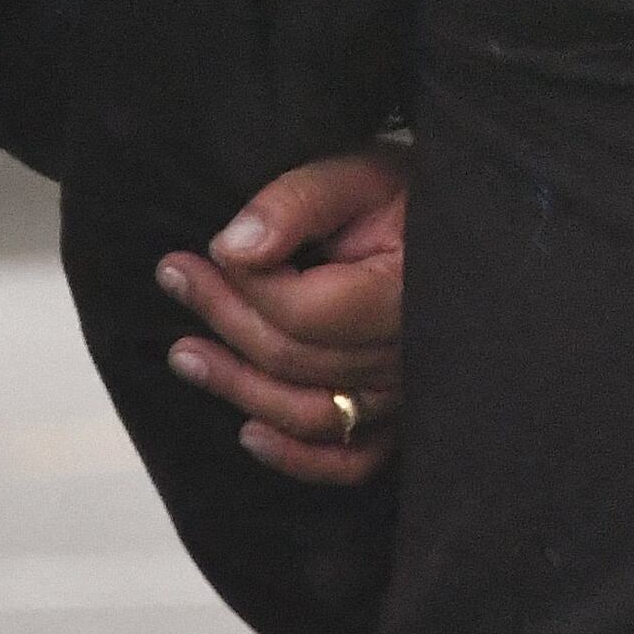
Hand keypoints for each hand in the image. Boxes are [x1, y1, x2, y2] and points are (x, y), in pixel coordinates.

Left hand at [158, 144, 407, 483]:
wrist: (458, 222)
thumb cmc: (406, 197)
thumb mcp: (357, 175)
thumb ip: (297, 203)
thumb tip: (232, 247)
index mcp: (403, 295)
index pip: (301, 312)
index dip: (242, 285)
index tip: (201, 251)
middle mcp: (407, 356)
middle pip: (294, 360)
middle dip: (224, 319)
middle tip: (174, 278)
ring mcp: (404, 392)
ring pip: (309, 412)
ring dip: (239, 387)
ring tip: (185, 355)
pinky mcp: (400, 413)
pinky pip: (352, 459)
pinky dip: (301, 458)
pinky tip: (250, 436)